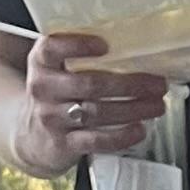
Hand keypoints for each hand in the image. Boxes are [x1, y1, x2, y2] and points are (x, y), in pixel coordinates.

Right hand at [11, 29, 167, 177]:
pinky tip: (139, 130)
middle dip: (129, 84)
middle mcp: (43, 88)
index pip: (53, 48)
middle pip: (90, 84)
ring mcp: (52, 118)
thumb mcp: (55, 69)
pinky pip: (97, 140)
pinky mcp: (64, 144)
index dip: (77, 45)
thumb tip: (127, 47)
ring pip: (98, 112)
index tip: (104, 45)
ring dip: (134, 109)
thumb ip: (77, 57)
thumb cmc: (55, 96)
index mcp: (41, 62)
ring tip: (157, 106)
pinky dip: (122, 136)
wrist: (31, 136)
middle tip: (157, 84)